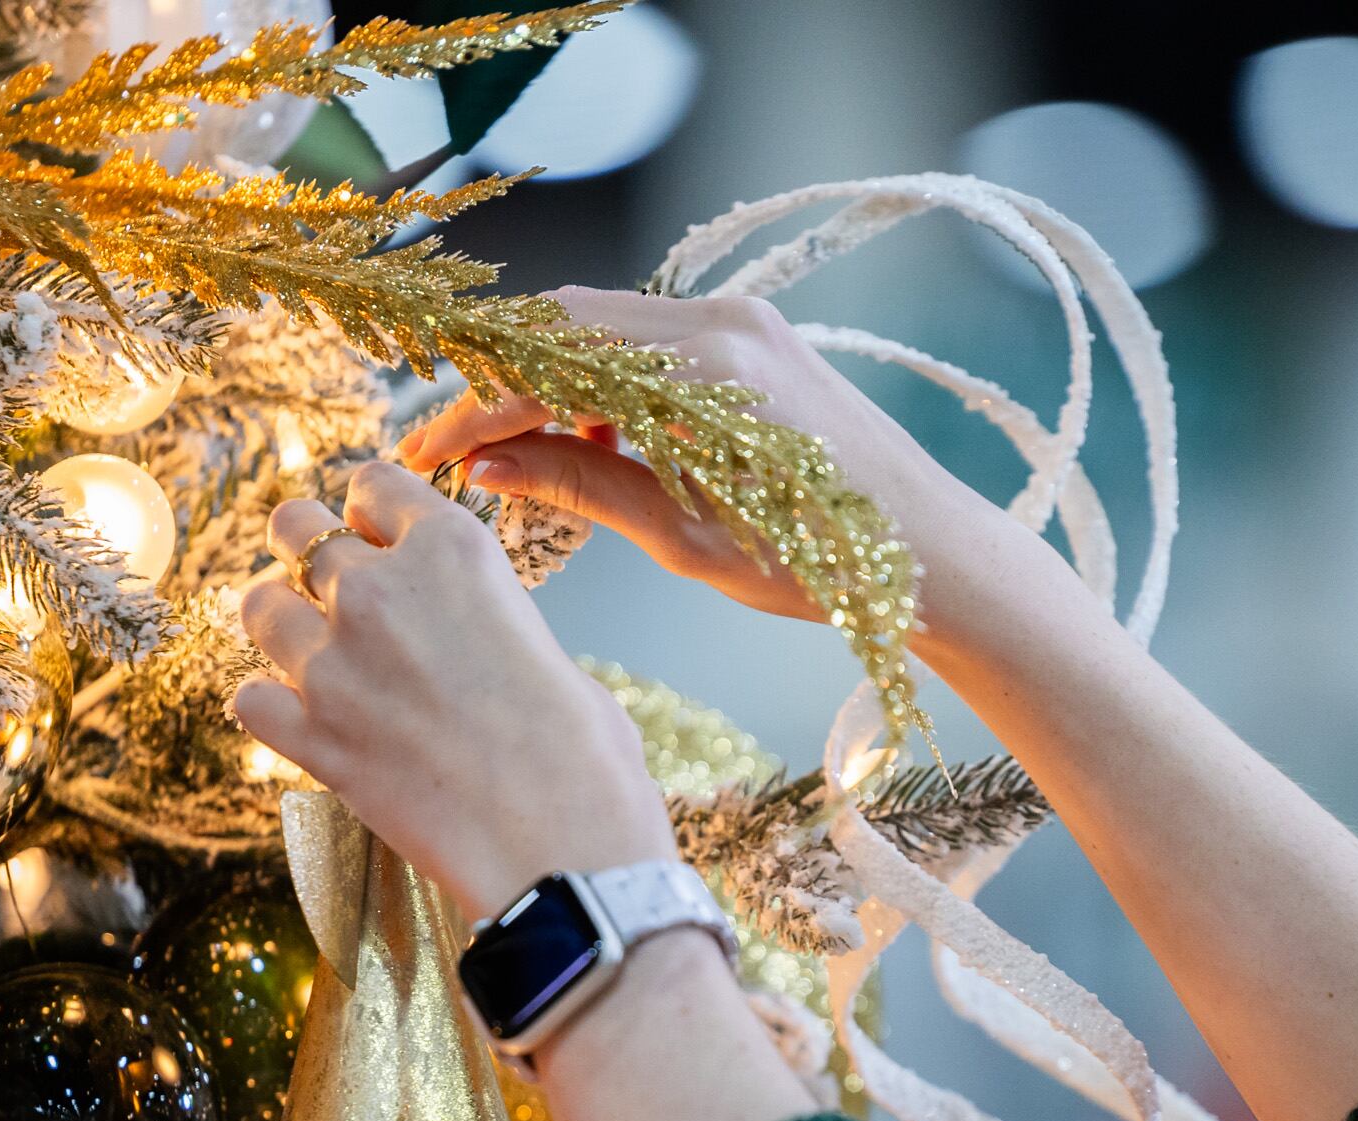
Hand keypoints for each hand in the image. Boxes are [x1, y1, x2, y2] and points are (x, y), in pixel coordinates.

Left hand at [232, 462, 677, 925]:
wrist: (562, 846)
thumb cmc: (583, 754)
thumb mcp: (546, 646)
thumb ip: (485, 618)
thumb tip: (467, 637)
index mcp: (452, 550)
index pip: (374, 484)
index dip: (372, 511)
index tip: (375, 534)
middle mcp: (380, 591)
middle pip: (297, 527)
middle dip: (308, 549)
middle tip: (327, 582)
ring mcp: (335, 665)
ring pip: (257, 605)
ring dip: (280, 621)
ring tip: (310, 649)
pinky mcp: (312, 739)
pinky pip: (249, 699)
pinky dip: (270, 707)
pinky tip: (301, 720)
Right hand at [395, 288, 1043, 644]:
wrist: (930, 550)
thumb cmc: (820, 562)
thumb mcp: (685, 537)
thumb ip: (582, 485)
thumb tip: (488, 467)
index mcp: (700, 373)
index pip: (547, 366)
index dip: (473, 410)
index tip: (428, 455)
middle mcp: (718, 324)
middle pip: (563, 325)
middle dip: (496, 384)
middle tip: (450, 448)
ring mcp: (740, 321)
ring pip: (601, 326)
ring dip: (545, 381)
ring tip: (512, 453)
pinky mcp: (755, 336)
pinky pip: (649, 338)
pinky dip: (600, 380)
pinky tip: (589, 439)